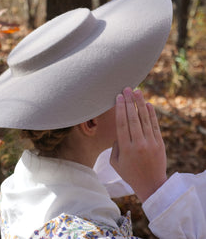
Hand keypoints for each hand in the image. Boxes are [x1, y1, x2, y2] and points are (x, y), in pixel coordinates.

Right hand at [110, 87, 166, 202]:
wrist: (152, 185)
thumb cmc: (130, 173)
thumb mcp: (115, 163)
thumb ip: (115, 146)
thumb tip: (120, 132)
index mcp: (126, 148)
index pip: (122, 123)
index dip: (120, 109)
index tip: (118, 97)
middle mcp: (138, 144)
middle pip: (133, 118)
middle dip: (129, 102)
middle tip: (126, 89)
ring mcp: (151, 143)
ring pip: (144, 119)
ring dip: (140, 104)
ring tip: (136, 91)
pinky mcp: (160, 143)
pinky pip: (155, 125)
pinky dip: (151, 114)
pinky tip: (147, 104)